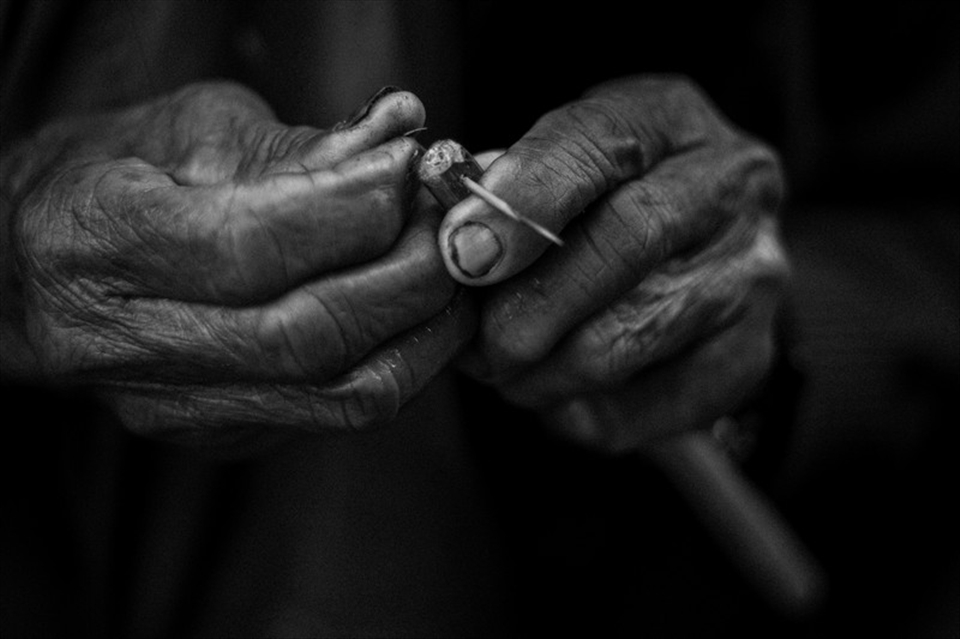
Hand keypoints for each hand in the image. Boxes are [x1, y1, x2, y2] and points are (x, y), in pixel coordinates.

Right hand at [0, 82, 472, 451]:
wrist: (32, 275)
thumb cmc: (112, 179)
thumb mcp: (189, 131)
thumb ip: (301, 142)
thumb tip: (406, 124)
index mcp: (99, 242)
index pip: (253, 244)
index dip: (357, 205)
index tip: (415, 163)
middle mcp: (128, 345)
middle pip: (310, 335)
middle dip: (412, 273)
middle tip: (453, 219)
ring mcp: (175, 408)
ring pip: (341, 395)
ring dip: (427, 329)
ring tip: (454, 266)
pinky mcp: (219, 437)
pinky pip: (339, 414)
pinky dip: (403, 359)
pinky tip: (420, 310)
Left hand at [438, 75, 787, 452]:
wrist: (700, 244)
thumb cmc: (604, 198)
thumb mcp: (558, 160)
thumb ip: (507, 186)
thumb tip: (454, 245)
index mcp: (670, 118)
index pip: (599, 142)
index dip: (524, 199)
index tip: (462, 250)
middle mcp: (731, 186)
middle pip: (627, 243)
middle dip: (530, 303)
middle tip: (477, 342)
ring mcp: (751, 273)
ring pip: (632, 337)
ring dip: (543, 370)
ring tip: (501, 369)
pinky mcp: (747, 354)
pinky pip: (649, 404)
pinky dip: (582, 413)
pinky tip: (554, 397)